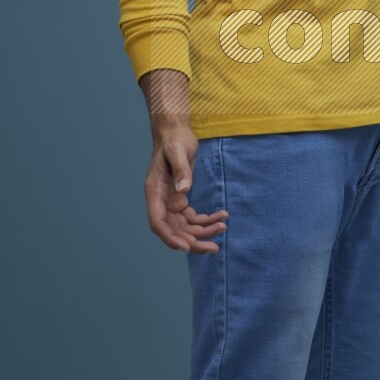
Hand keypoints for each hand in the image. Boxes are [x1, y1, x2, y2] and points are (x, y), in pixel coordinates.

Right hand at [144, 123, 228, 253]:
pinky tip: (222, 215)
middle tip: (214, 248)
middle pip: (174, 230)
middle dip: (193, 241)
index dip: (170, 238)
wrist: (176, 132)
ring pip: (186, 227)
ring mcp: (172, 202)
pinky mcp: (182, 199)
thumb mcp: (177, 151)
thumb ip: (181, 170)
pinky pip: (194, 217)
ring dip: (204, 232)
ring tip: (223, 227)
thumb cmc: (174, 140)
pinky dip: (207, 220)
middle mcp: (161, 201)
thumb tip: (184, 191)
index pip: (158, 223)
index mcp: (154, 192)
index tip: (187, 247)